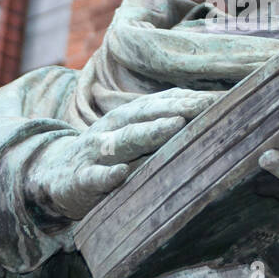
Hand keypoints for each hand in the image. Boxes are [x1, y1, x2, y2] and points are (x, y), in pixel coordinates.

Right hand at [27, 88, 216, 220]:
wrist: (54, 175)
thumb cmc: (106, 153)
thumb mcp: (132, 133)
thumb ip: (164, 123)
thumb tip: (211, 112)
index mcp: (128, 116)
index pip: (162, 103)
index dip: (191, 98)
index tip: (224, 97)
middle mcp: (113, 128)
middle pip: (147, 114)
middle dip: (178, 108)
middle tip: (207, 104)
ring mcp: (95, 152)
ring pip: (124, 140)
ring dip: (150, 132)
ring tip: (176, 125)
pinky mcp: (80, 179)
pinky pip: (94, 177)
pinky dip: (107, 176)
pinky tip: (121, 174)